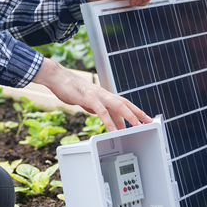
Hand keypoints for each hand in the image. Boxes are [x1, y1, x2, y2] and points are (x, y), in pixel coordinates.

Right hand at [34, 59, 151, 131]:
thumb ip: (97, 107)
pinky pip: (101, 111)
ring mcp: (97, 95)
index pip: (123, 103)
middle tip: (148, 122)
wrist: (57, 77)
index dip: (135, 111)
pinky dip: (108, 121)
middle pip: (125, 103)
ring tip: (136, 126)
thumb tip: (103, 116)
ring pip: (117, 105)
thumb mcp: (87, 101)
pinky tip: (112, 129)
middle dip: (138, 113)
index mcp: (104, 95)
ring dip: (128, 116)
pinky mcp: (88, 98)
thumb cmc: (70, 88)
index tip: (143, 120)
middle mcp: (103, 94)